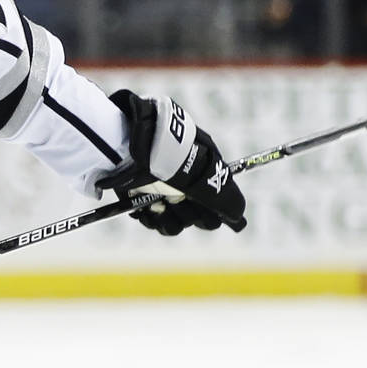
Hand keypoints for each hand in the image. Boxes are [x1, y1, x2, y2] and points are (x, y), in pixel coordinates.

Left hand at [96, 90, 245, 235]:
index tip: (203, 210)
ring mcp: (161, 189)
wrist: (127, 144)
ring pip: (174, 223)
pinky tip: (143, 209)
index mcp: (205, 170)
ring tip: (156, 205)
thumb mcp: (205, 172)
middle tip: (175, 198)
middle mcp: (185, 181)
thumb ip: (225, 198)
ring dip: (166, 219)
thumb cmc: (170, 154)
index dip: (212, 213)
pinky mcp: (139, 195)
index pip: (218, 205)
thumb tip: (239, 220)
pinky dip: (148, 218)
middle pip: (196, 217)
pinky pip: (151, 220)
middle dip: (186, 213)